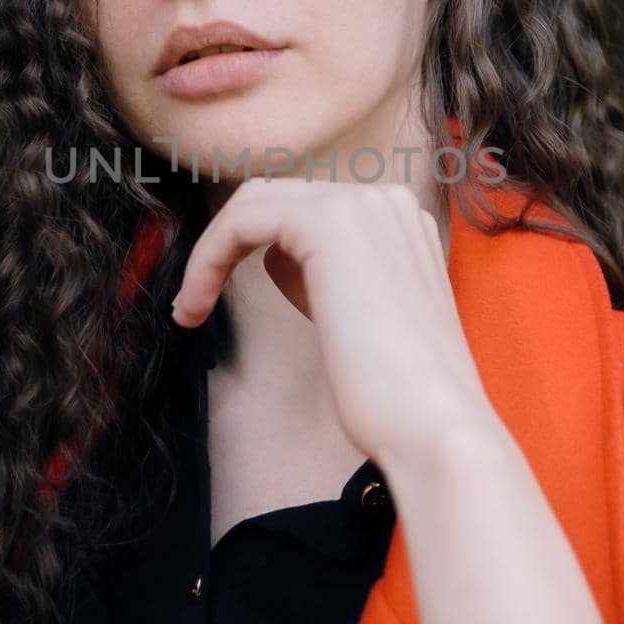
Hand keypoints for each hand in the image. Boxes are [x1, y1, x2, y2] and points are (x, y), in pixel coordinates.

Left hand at [171, 177, 503, 471]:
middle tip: (195, 303)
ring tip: (191, 308)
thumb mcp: (365, 320)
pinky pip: (241, 220)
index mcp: (403, 222)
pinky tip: (195, 305)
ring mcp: (361, 204)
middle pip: (278, 198)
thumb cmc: (399, 396)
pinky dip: (208, 257)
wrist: (433, 425)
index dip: (258, 250)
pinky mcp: (327, 223)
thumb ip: (331, 278)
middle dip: (229, 244)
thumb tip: (279, 259)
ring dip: (212, 252)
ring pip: (255, 201)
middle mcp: (387, 200)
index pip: (308, 211)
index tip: (221, 299)